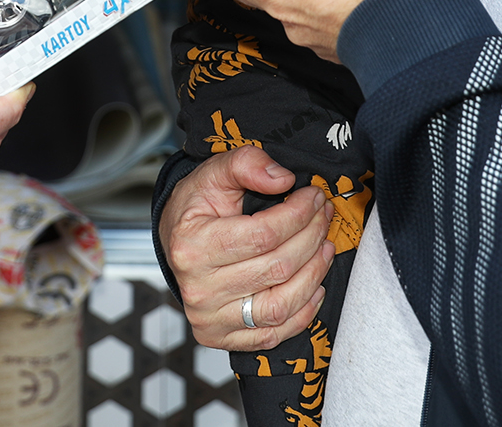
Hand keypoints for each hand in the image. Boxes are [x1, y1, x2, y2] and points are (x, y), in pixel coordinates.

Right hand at [160, 145, 333, 350]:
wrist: (177, 242)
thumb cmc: (196, 208)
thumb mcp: (213, 173)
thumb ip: (246, 164)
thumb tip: (283, 179)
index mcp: (192, 246)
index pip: (263, 234)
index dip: (299, 214)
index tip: (314, 197)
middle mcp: (198, 288)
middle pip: (276, 268)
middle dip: (311, 237)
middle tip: (324, 217)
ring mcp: (210, 318)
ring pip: (279, 305)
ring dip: (313, 275)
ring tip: (324, 248)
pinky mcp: (222, 337)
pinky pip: (273, 334)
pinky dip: (303, 313)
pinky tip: (314, 286)